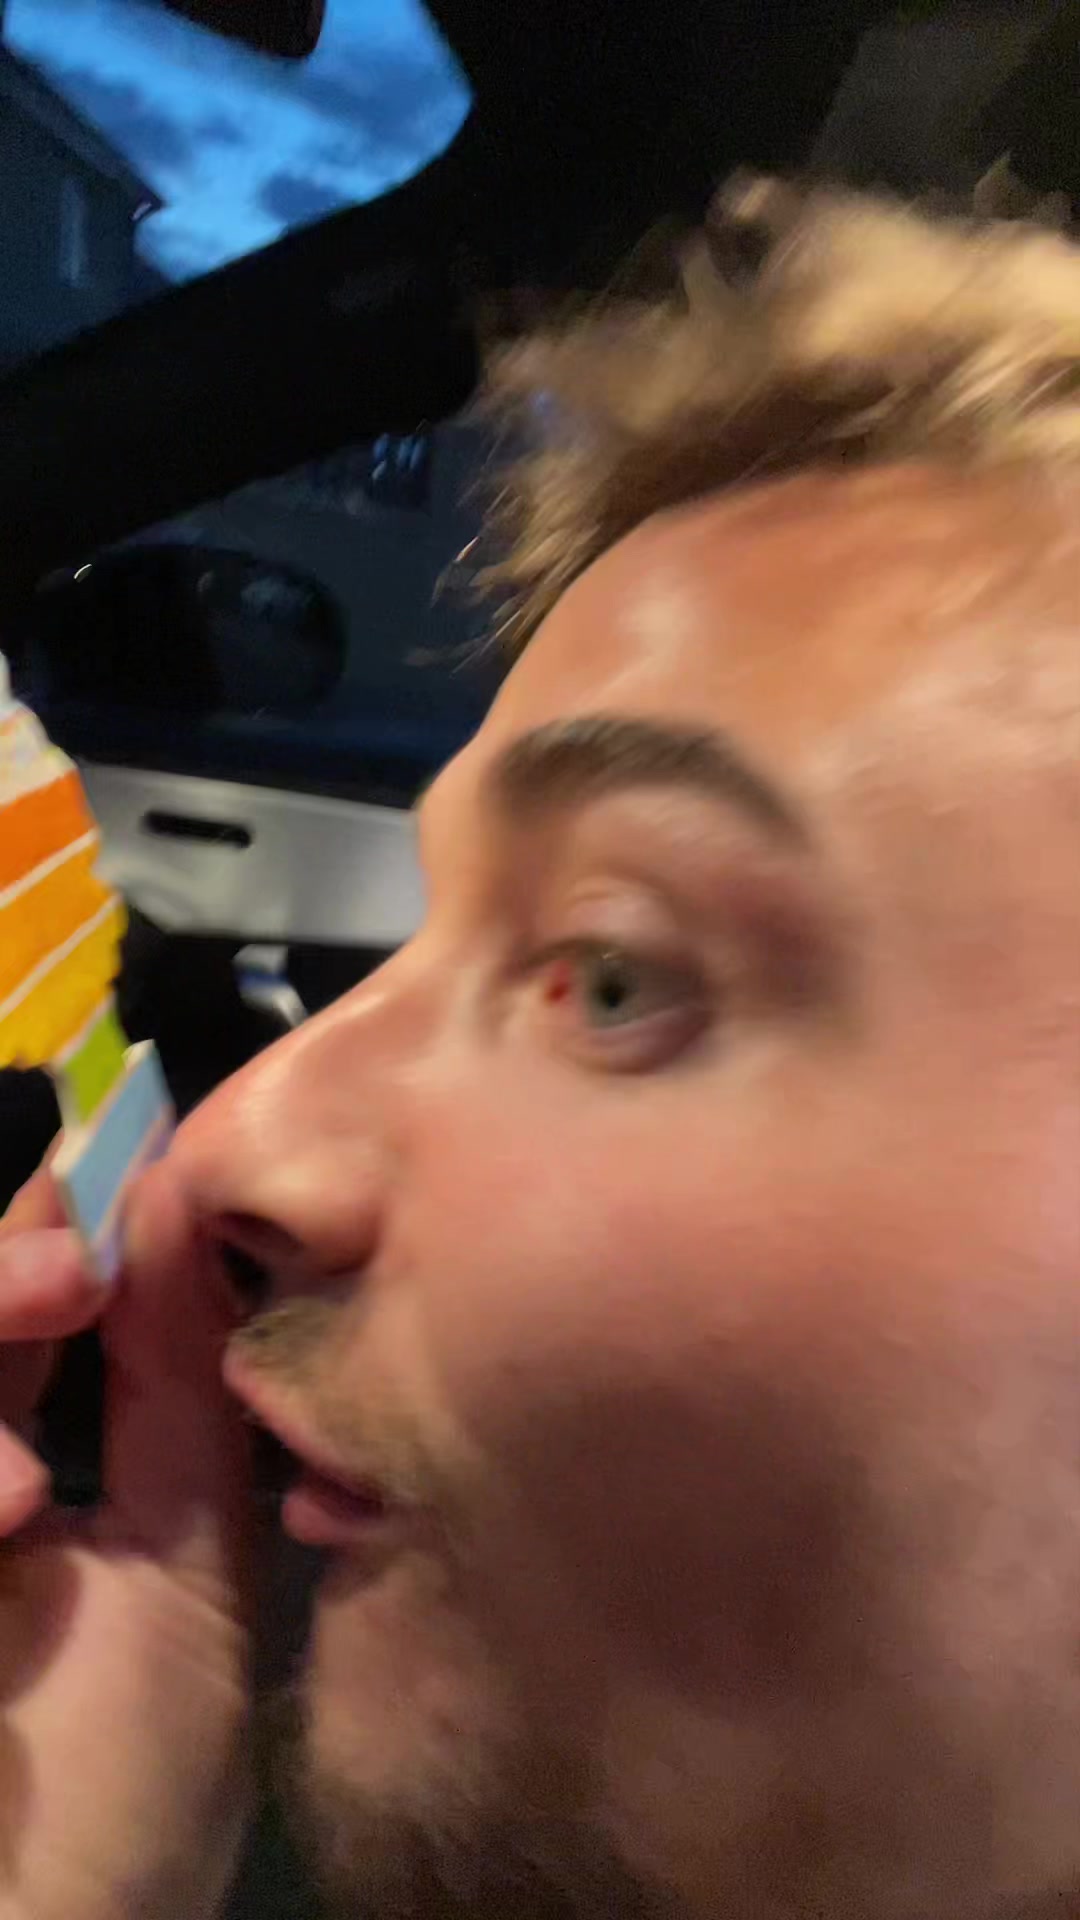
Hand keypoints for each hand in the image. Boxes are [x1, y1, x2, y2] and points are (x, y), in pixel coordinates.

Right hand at [0, 1160, 252, 1919]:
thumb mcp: (187, 1569)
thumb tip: (179, 1215)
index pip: (13, 1322)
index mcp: (13, 1477)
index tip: (110, 1191)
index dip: (47, 1244)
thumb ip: (183, 1394)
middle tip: (72, 1270)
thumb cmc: (125, 1787)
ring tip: (25, 1464)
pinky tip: (8, 1507)